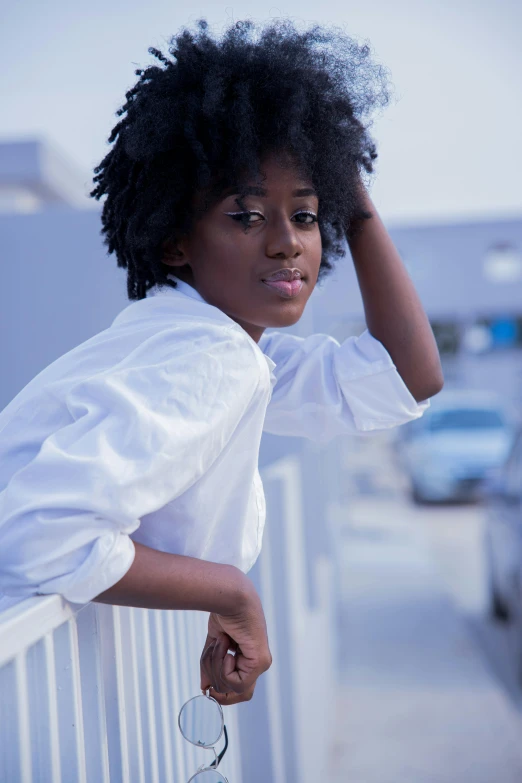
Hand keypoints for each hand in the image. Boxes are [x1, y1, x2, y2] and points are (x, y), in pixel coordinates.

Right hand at [200, 585, 271, 705]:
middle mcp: (257, 663)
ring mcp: (261, 664)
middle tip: (213, 657)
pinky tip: (227, 644)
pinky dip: (223, 665)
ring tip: (221, 642)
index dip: (221, 694)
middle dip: (217, 680)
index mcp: (249, 658)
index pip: (238, 690)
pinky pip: (236, 682)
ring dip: (217, 666)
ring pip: (232, 688)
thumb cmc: (225, 613)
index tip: (207, 689)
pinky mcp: (259, 662)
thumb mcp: (215, 644)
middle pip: (237, 694)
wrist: (231, 597)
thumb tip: (205, 687)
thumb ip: (211, 666)